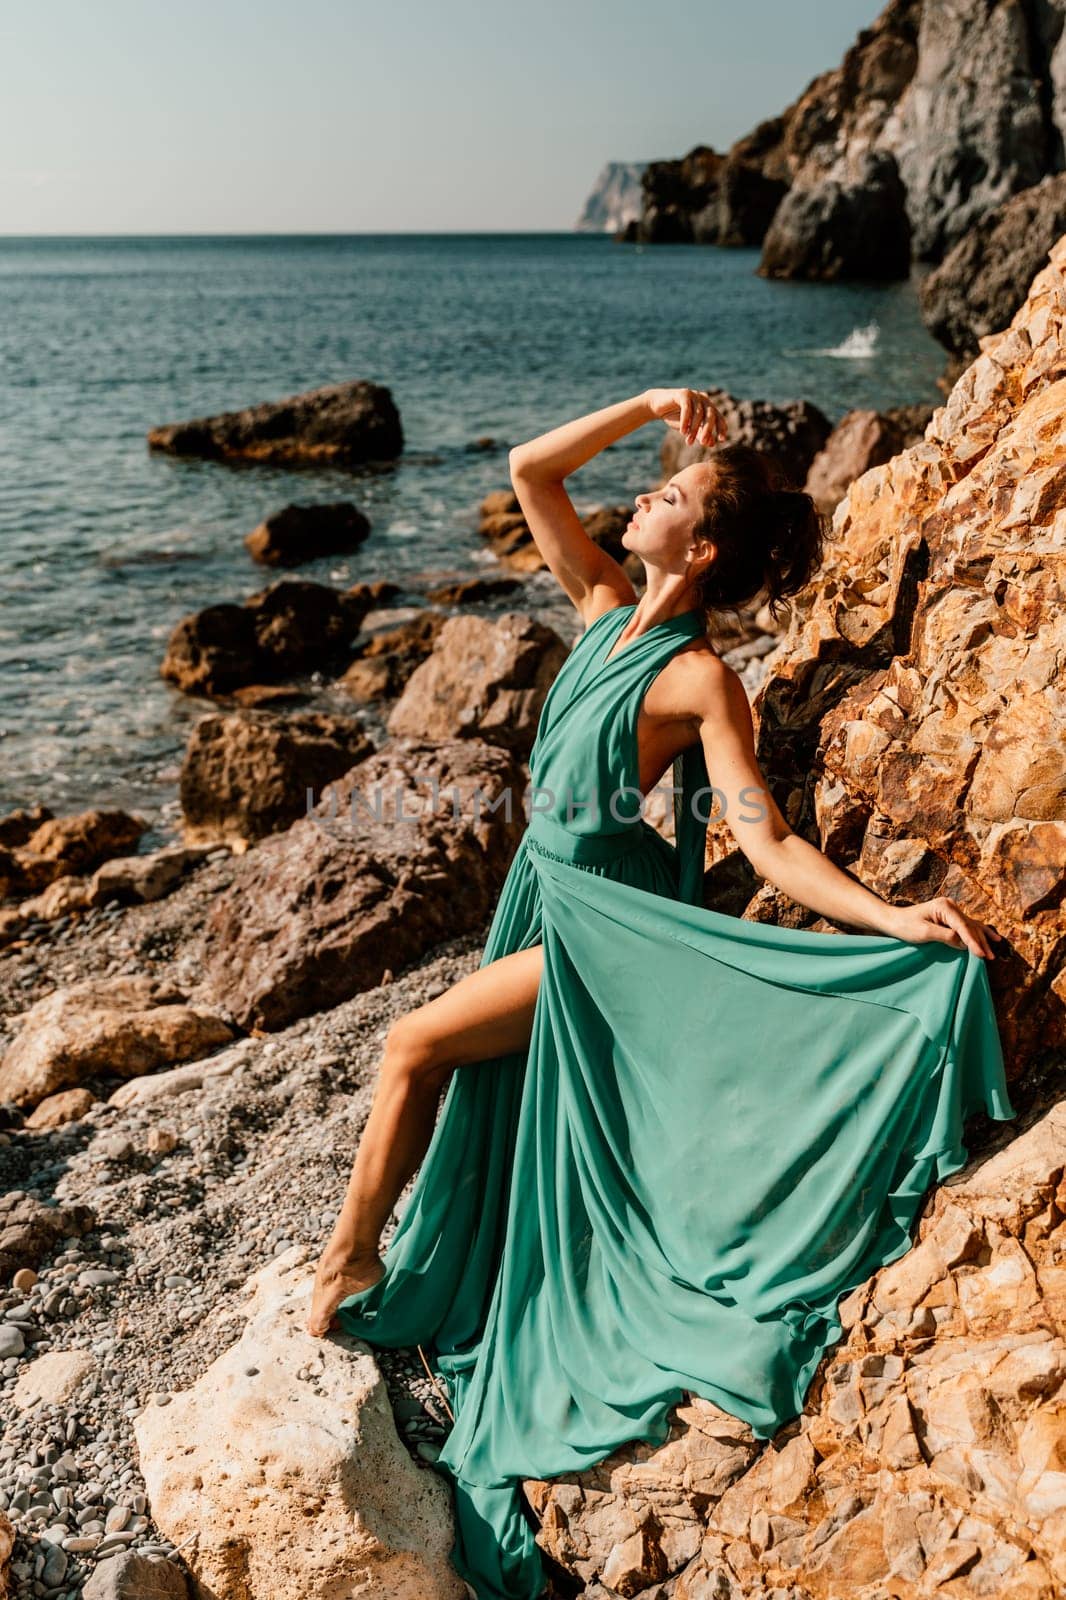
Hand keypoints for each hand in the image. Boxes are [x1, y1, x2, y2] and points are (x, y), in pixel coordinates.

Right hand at [645, 387, 727, 448]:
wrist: (657, 406)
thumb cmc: (675, 417)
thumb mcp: (689, 429)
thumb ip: (700, 434)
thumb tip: (712, 444)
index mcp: (708, 406)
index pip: (718, 417)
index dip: (721, 428)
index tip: (721, 440)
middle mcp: (703, 399)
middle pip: (711, 415)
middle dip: (708, 430)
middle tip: (703, 443)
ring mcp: (694, 395)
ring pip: (699, 413)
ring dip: (694, 429)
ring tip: (688, 442)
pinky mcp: (683, 393)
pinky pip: (687, 408)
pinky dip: (686, 421)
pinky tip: (683, 432)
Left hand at [884, 896, 1000, 958]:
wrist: (894, 920)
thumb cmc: (905, 926)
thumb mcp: (923, 932)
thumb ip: (944, 936)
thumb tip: (963, 943)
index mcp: (944, 907)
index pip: (963, 926)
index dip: (973, 941)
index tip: (981, 954)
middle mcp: (951, 906)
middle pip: (970, 926)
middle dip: (980, 942)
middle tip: (990, 957)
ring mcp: (952, 911)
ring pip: (972, 927)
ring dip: (982, 940)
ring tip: (992, 953)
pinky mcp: (951, 918)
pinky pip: (969, 926)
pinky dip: (980, 934)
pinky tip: (994, 938)